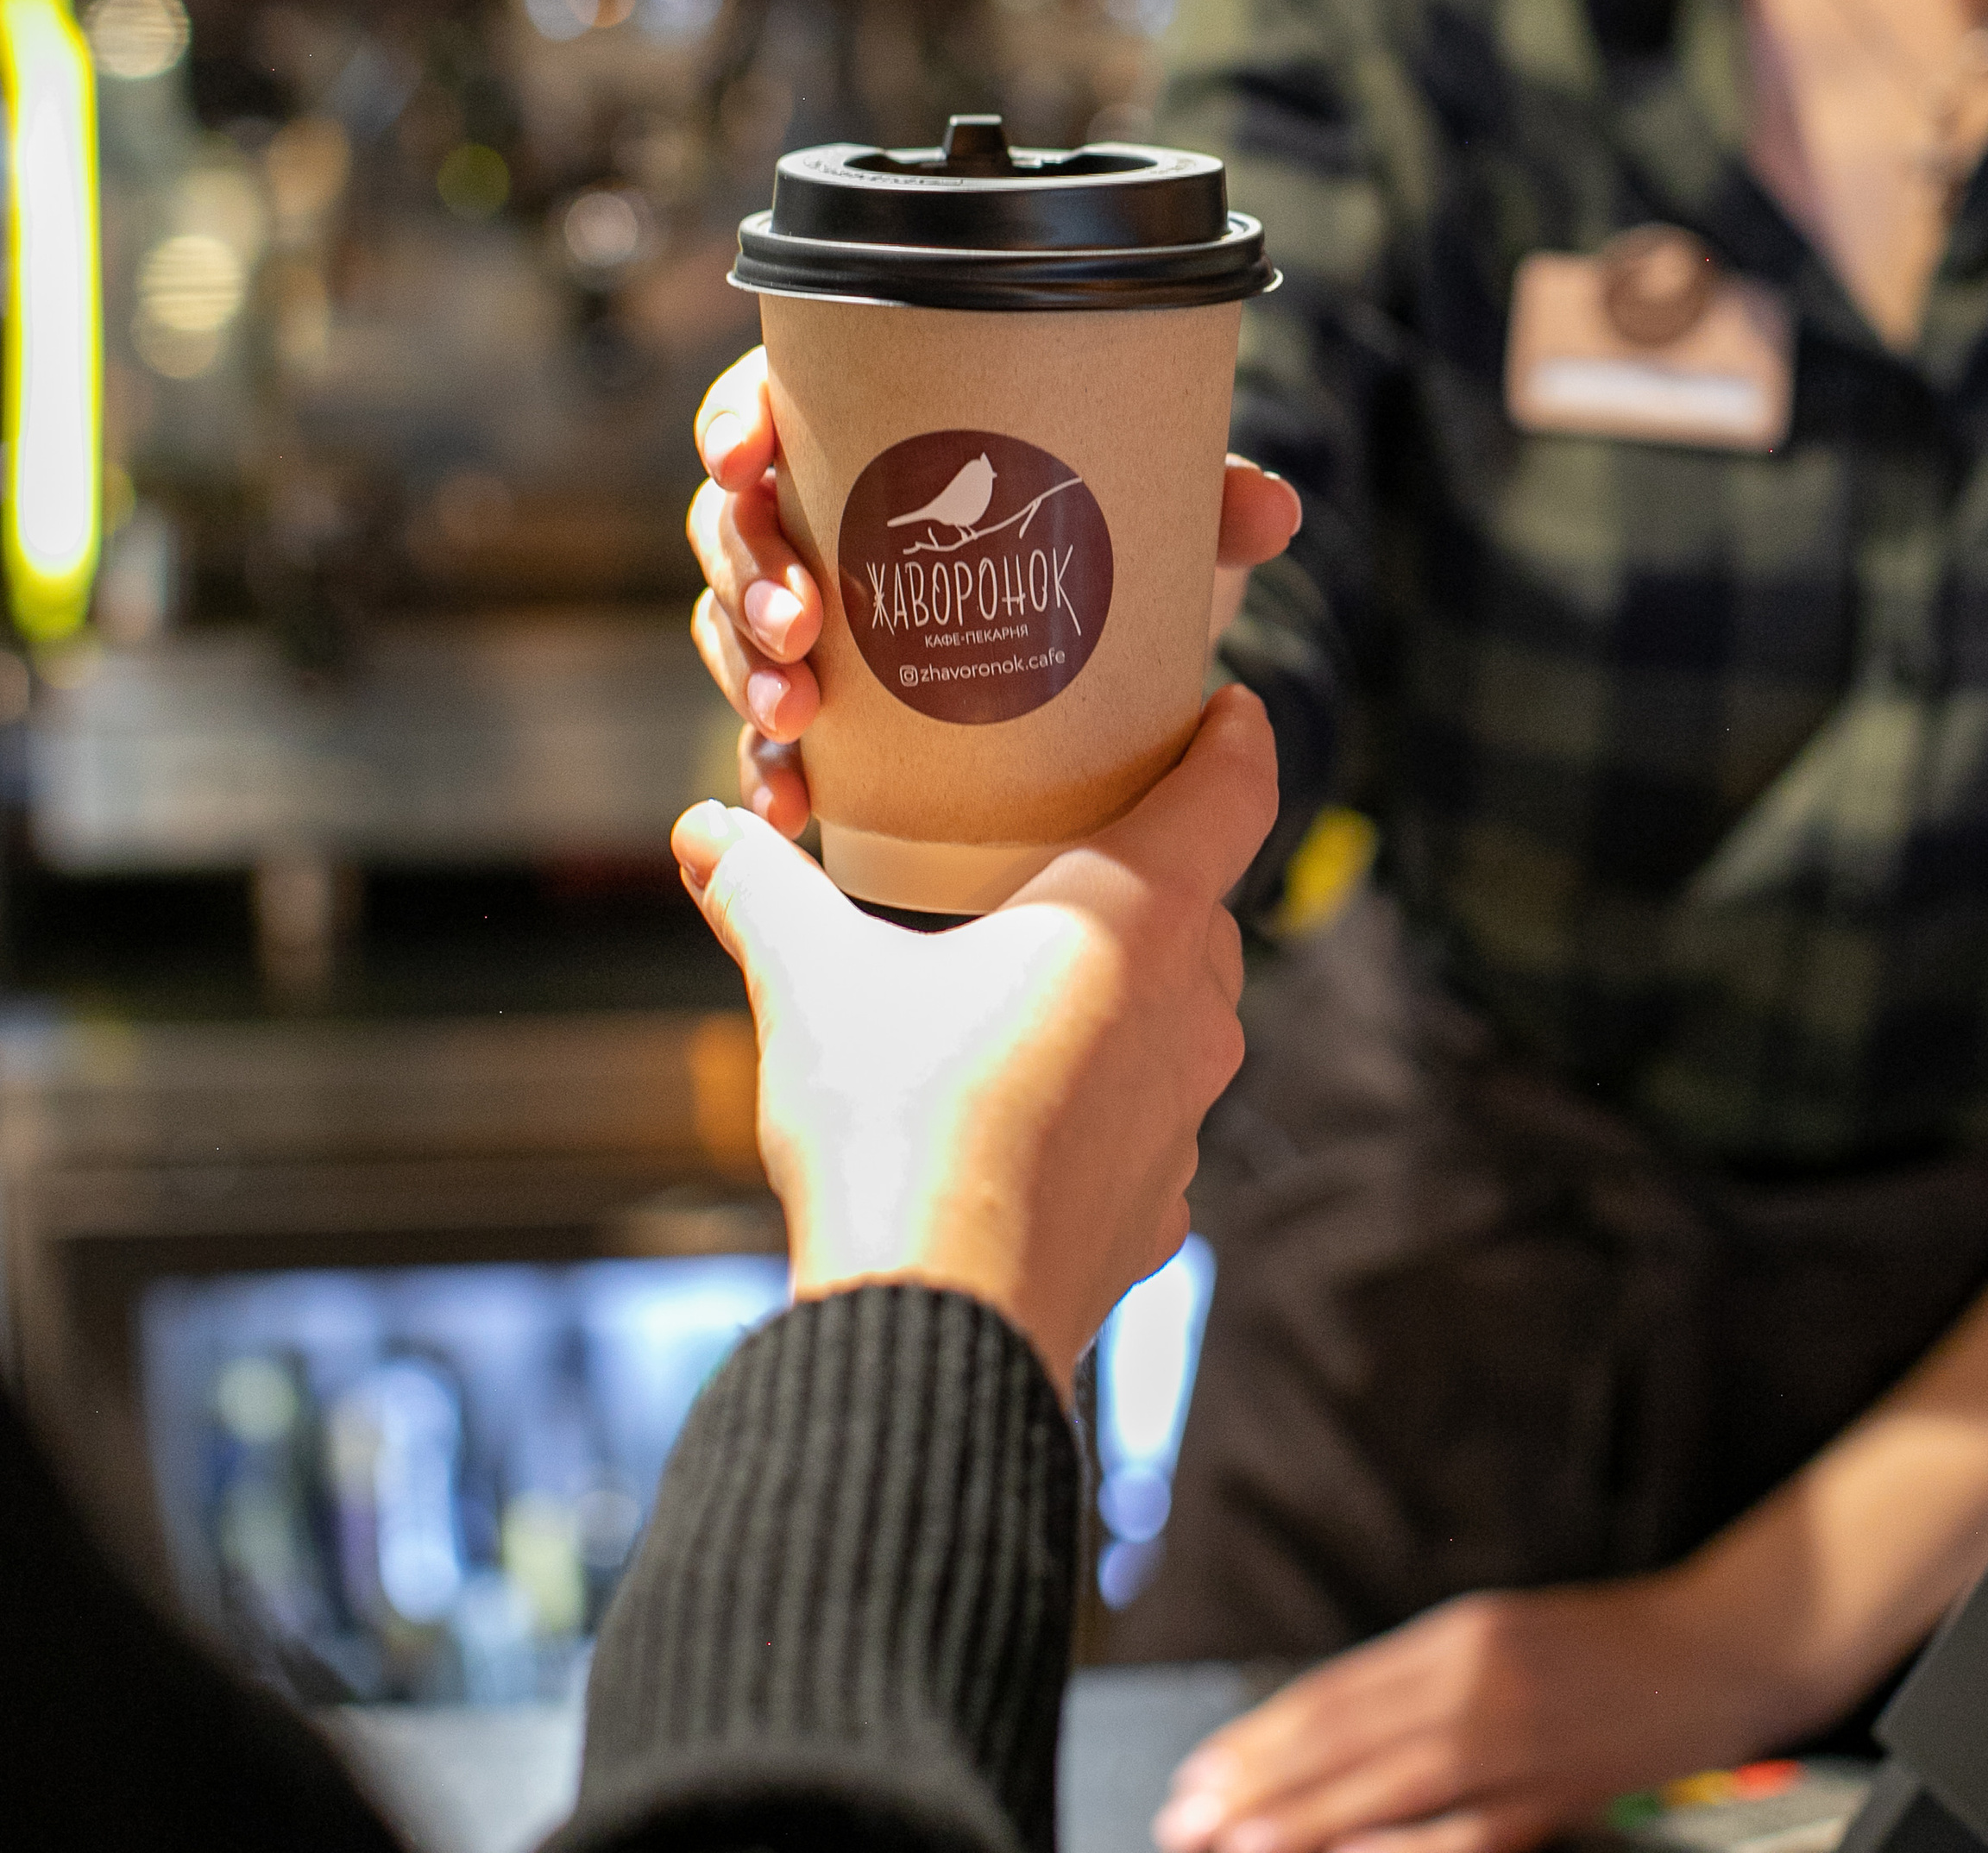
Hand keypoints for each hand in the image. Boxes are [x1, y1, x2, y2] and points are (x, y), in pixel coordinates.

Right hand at [670, 681, 1277, 1402]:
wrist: (930, 1327)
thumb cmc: (893, 1125)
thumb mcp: (810, 978)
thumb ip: (761, 888)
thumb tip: (704, 833)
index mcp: (1138, 915)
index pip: (1234, 791)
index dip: (1236, 738)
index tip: (1229, 706)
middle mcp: (1190, 1009)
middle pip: (1202, 903)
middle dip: (1153, 866)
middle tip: (1081, 835)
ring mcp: (1183, 1119)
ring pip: (1182, 1015)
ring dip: (1130, 984)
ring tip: (1043, 968)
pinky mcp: (1157, 1211)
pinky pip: (1148, 1122)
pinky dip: (1105, 1095)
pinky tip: (1030, 1103)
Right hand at [688, 345, 1300, 836]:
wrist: (1118, 679)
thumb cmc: (1111, 556)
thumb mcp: (1156, 523)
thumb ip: (1208, 505)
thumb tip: (1272, 510)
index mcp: (871, 438)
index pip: (766, 407)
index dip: (736, 421)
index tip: (750, 452)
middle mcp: (823, 524)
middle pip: (732, 526)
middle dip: (749, 572)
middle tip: (803, 620)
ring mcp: (812, 623)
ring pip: (732, 630)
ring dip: (746, 671)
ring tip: (796, 712)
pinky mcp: (824, 719)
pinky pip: (765, 740)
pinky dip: (768, 771)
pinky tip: (789, 805)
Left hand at [1150, 1576, 1787, 1852]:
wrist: (1711, 1651)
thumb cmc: (1597, 1646)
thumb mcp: (1494, 1637)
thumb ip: (1415, 1681)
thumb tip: (1321, 1733)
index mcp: (1455, 1635)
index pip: (1333, 1693)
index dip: (1258, 1736)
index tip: (1200, 1770)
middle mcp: (1475, 1681)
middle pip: (1345, 1738)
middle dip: (1257, 1784)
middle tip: (1186, 1817)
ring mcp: (1518, 1742)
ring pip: (1390, 1788)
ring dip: (1306, 1821)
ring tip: (1236, 1844)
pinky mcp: (1557, 1797)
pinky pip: (1467, 1835)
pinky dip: (1402, 1851)